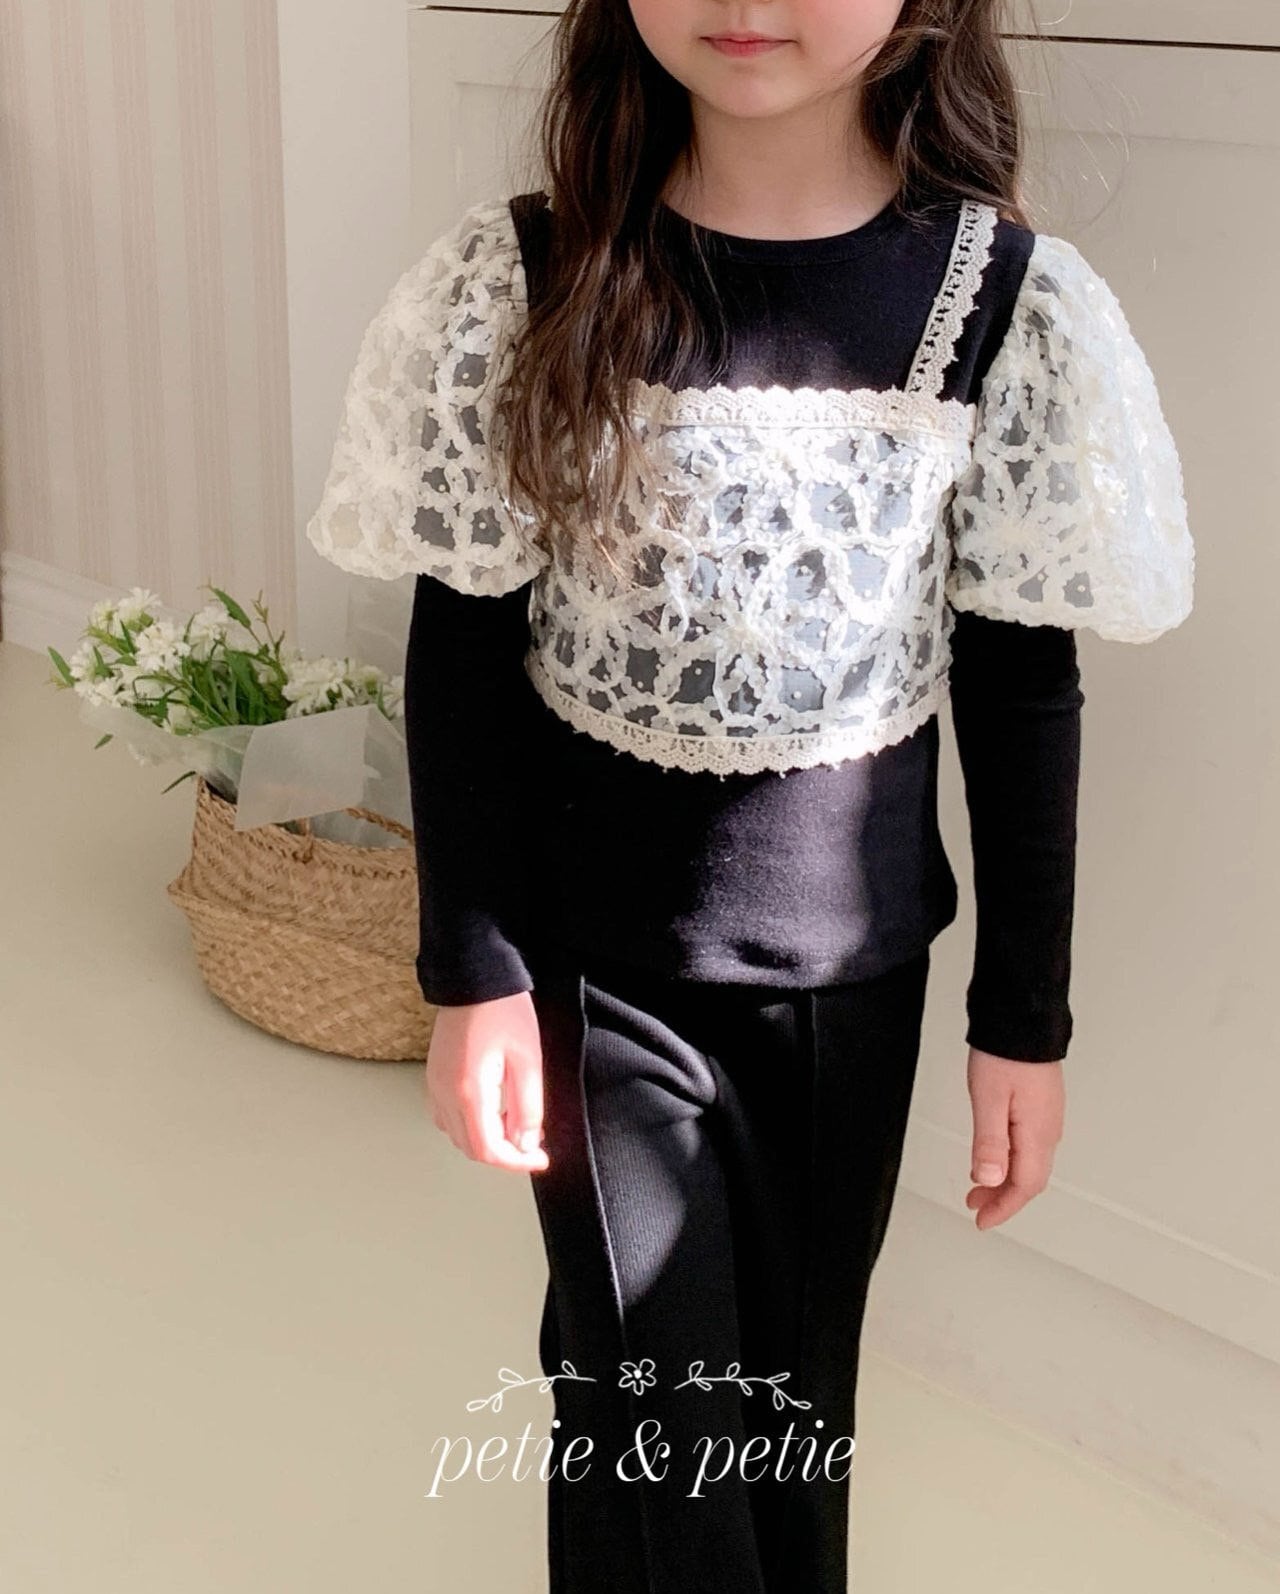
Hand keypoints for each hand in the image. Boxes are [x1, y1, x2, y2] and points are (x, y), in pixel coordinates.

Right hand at [425, 991, 549, 1172]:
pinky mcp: (435, 1075)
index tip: (540, 1157)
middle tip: (533, 1144)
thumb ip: (528, 1106)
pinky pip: (448, 1115)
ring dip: (486, 1140)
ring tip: (516, 1124)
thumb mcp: (528, 1059)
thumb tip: (526, 1143)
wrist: (474, 976)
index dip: (516, 1162)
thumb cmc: (503, 1010)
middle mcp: (445, 1093)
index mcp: (469, 1092)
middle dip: (503, 1154)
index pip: (487, 1150)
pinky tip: (494, 1109)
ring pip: (457, 1134)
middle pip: (470, 1148)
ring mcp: (435, 1085)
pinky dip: (471, 1124)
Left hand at [964, 1045, 1064, 1228]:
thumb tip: (988, 1179)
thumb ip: (989, 1142)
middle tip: (975, 1206)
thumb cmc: (1005, 1053)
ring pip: (1030, 1163)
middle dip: (1003, 1198)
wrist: (1023, 1018)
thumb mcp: (988, 1099)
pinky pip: (1031, 1145)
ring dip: (1006, 1180)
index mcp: (1038, 1133)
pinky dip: (1012, 1161)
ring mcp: (1048, 1117)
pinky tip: (995, 1156)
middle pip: (1030, 1179)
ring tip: (979, 1187)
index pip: (1025, 1185)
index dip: (1003, 1208)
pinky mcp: (1042, 1106)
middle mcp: (1049, 1129)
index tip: (982, 1220)